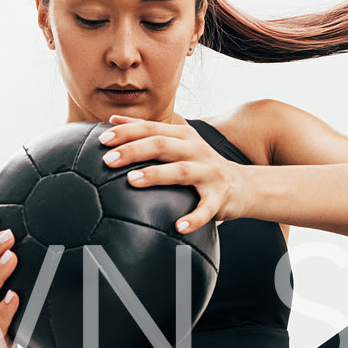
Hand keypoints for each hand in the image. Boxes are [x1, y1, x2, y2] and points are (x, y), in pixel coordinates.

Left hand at [98, 114, 249, 233]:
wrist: (244, 185)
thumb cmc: (202, 165)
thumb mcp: (179, 143)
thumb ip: (149, 131)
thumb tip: (113, 120)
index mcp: (183, 136)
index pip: (151, 128)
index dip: (127, 132)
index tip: (103, 139)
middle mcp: (196, 150)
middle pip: (162, 145)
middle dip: (134, 150)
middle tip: (108, 159)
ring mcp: (209, 172)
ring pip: (181, 171)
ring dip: (156, 175)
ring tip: (132, 181)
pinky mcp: (220, 197)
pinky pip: (206, 209)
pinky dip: (194, 218)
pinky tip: (179, 227)